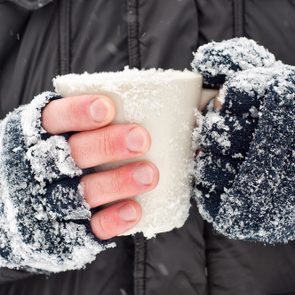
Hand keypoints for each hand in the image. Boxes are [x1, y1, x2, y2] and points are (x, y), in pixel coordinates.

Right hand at [42, 94, 158, 239]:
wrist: (16, 209)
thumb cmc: (53, 159)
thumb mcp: (56, 135)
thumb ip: (84, 124)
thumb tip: (133, 106)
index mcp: (37, 137)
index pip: (54, 119)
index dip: (78, 113)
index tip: (107, 108)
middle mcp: (40, 169)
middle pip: (72, 155)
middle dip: (107, 145)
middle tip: (141, 139)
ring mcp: (50, 202)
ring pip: (83, 192)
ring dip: (118, 183)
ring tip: (149, 174)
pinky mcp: (65, 231)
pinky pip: (89, 228)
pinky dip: (112, 220)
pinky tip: (133, 210)